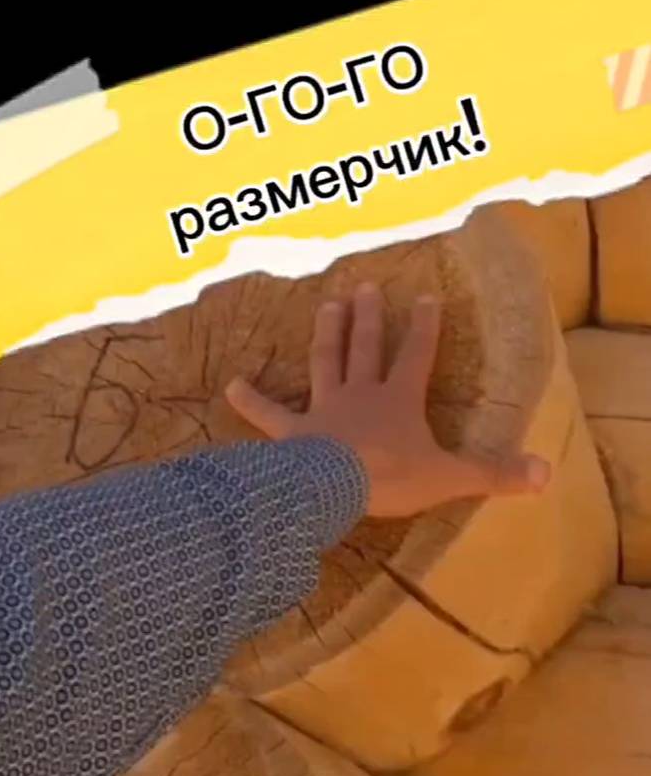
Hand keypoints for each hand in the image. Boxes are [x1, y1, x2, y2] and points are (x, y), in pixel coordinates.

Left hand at [225, 282, 550, 518]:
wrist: (338, 489)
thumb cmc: (394, 479)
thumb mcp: (451, 479)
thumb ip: (494, 475)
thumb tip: (546, 474)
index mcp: (399, 402)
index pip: (417, 357)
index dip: (425, 328)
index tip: (429, 297)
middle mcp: (361, 395)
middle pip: (367, 348)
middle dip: (371, 317)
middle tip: (368, 286)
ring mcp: (324, 410)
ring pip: (325, 363)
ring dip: (327, 334)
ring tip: (328, 304)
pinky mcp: (292, 434)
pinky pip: (268, 416)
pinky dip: (249, 402)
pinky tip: (229, 386)